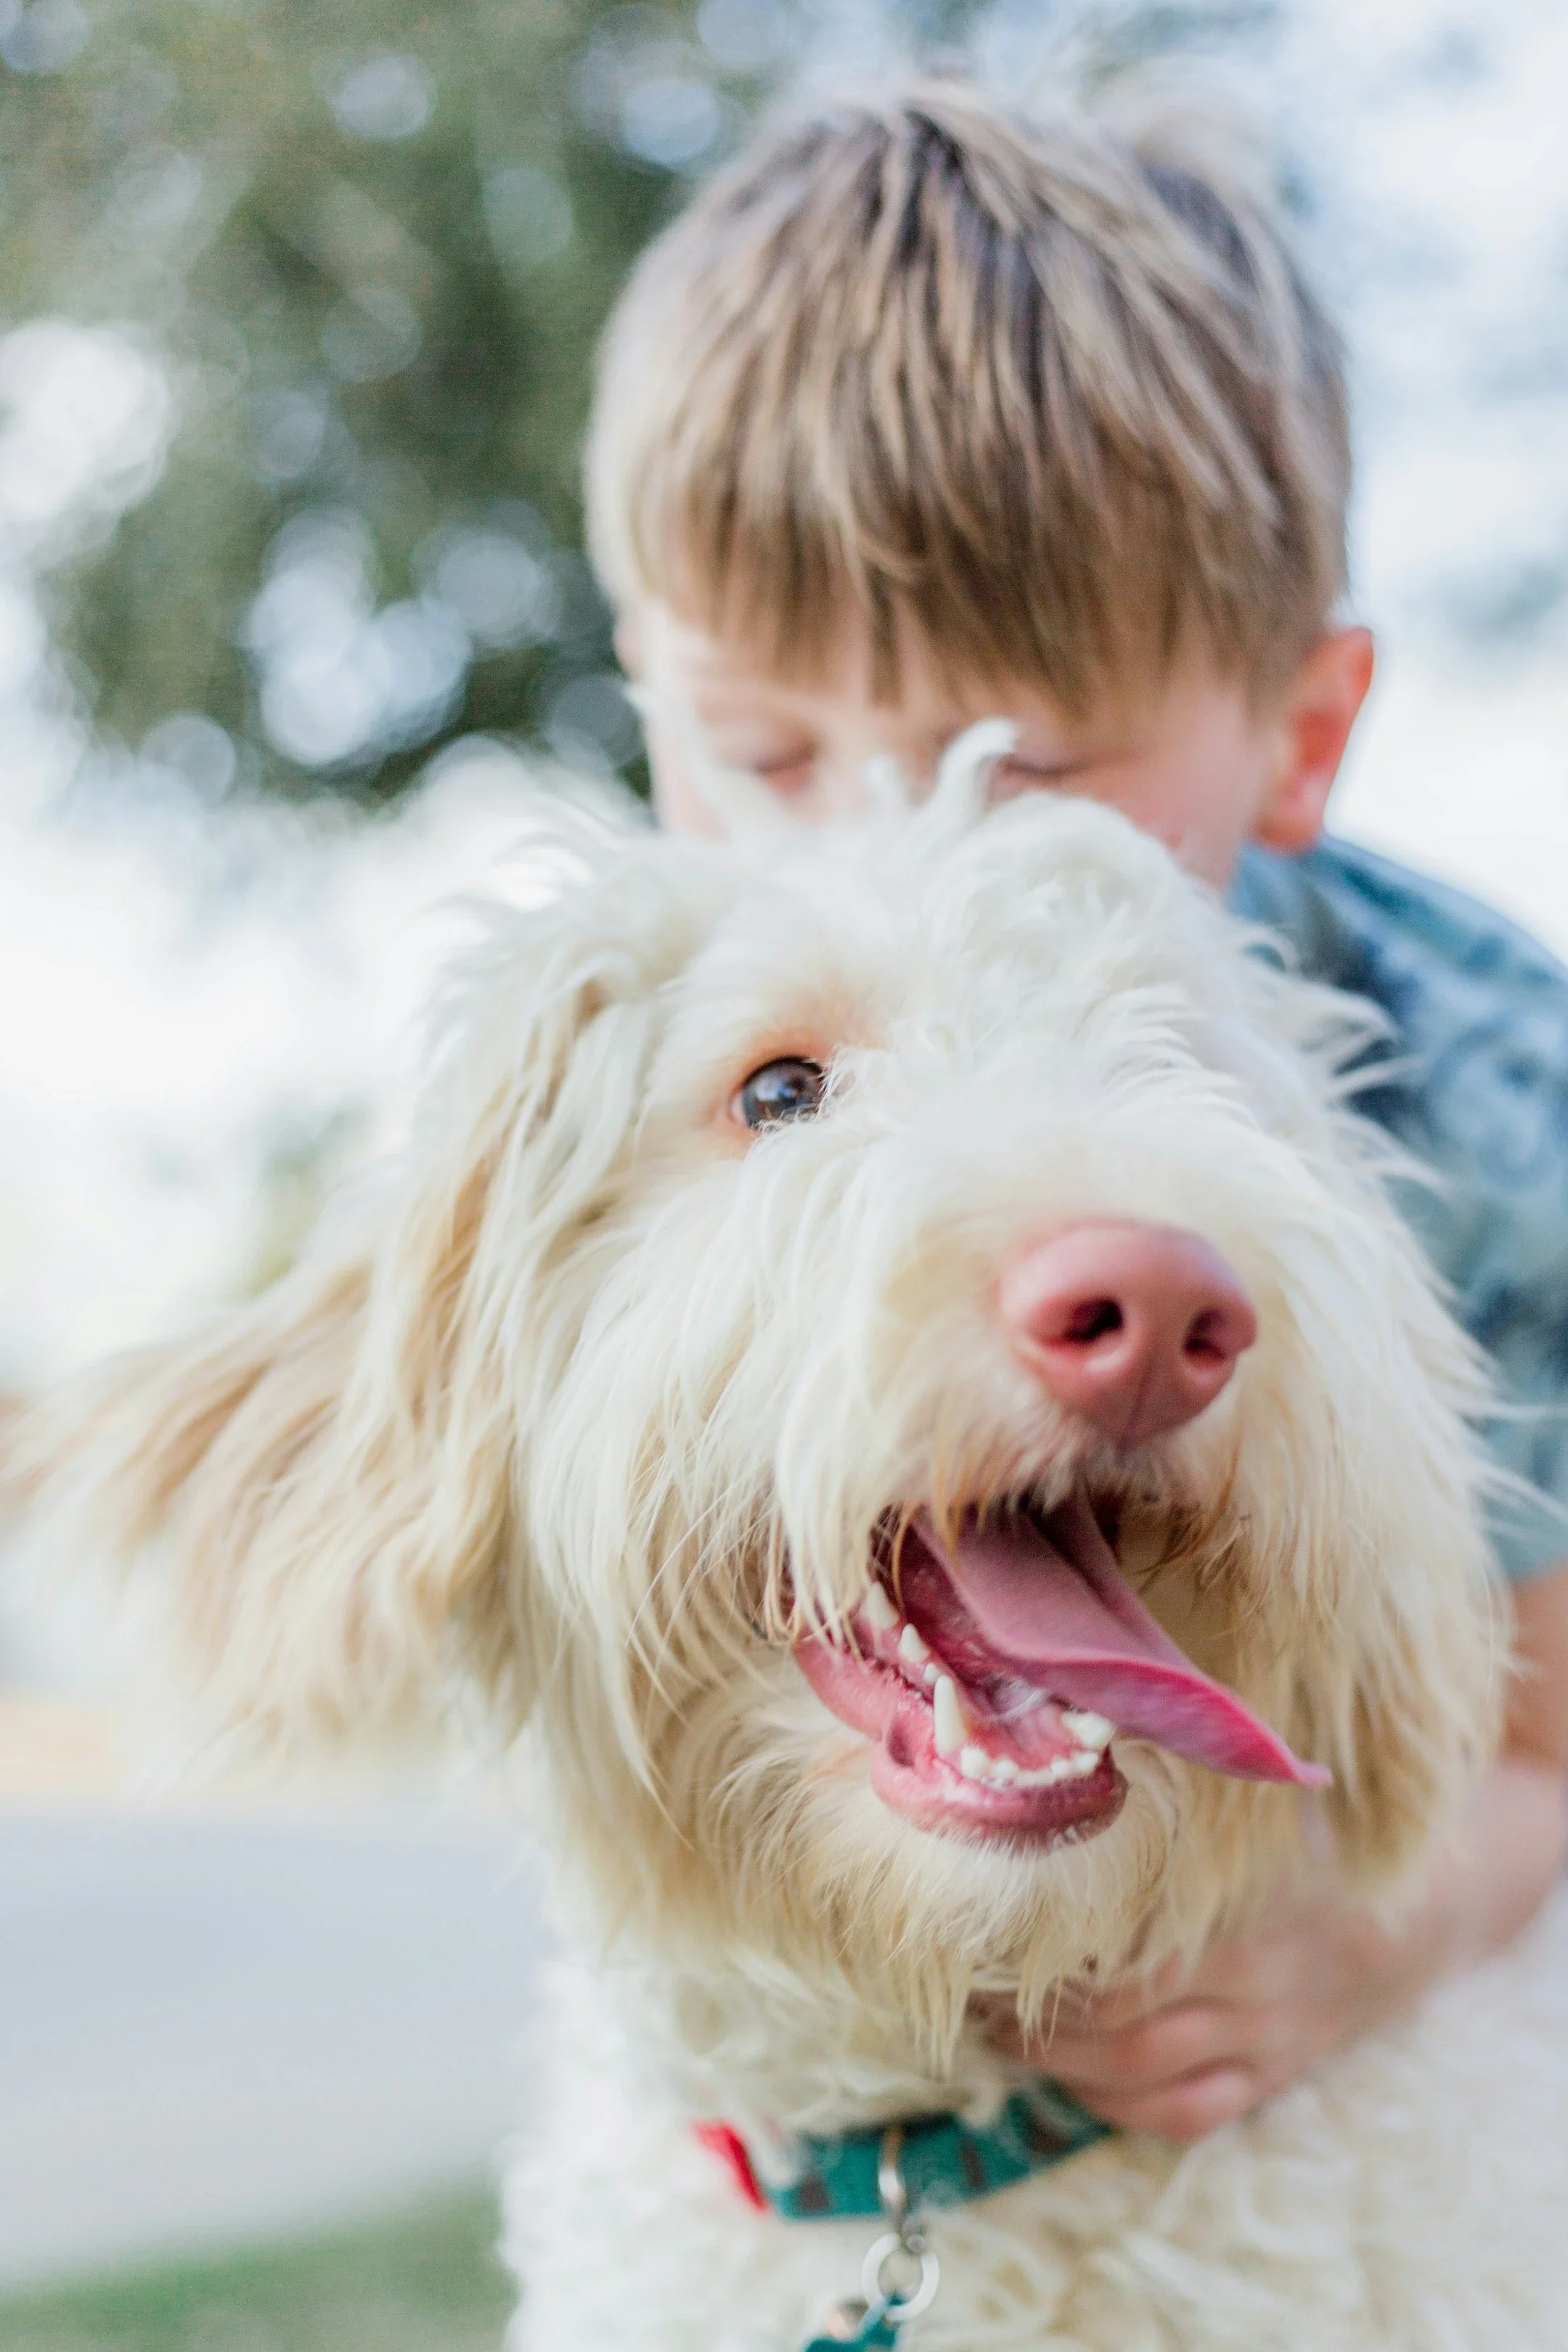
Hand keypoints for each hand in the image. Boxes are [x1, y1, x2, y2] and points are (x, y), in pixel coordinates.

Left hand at [987, 1754, 1567, 2142]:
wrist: (1428, 1904)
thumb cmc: (1315, 1828)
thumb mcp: (1256, 1795)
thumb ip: (1176, 1774)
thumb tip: (1066, 1726)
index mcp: (1252, 1911)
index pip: (1129, 1963)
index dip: (1046, 1965)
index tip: (982, 1941)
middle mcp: (1260, 1989)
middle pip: (1123, 2034)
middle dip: (1033, 2023)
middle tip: (967, 1993)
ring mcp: (1268, 2042)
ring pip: (1146, 2083)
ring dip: (1060, 2069)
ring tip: (994, 2032)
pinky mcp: (1272, 2077)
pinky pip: (1187, 2115)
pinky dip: (1118, 2107)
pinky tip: (1068, 2075)